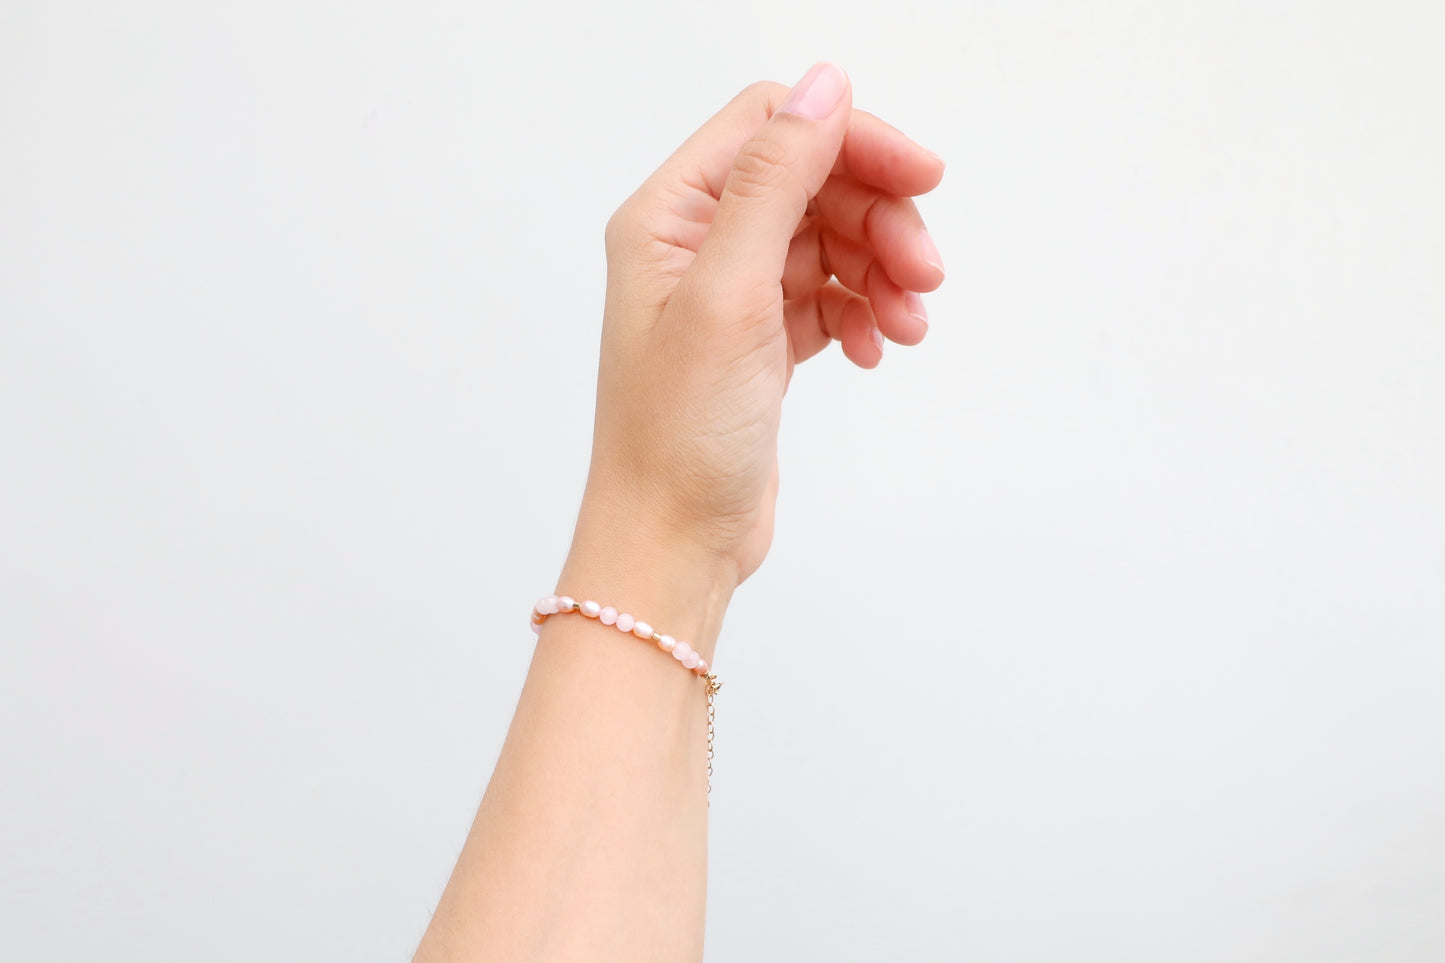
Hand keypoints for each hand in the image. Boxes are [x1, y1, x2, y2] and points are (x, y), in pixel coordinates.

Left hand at [578, 63, 945, 586]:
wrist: (672, 543)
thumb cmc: (676, 436)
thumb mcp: (729, 295)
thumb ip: (775, 184)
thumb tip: (823, 87)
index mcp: (668, 217)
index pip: (774, 130)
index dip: (853, 141)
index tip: (922, 179)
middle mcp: (694, 245)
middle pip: (814, 183)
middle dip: (879, 220)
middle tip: (925, 274)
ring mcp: (730, 294)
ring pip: (831, 241)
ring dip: (881, 270)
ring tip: (909, 323)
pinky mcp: (760, 340)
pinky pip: (830, 296)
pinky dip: (864, 312)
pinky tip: (877, 348)